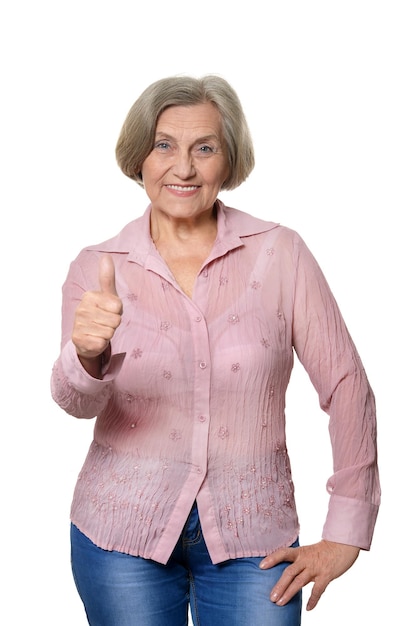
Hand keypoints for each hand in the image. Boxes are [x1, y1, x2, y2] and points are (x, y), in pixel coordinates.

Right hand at [72, 254, 122, 370]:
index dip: (117, 312)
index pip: (118, 306)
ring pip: (109, 332)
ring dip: (108, 334)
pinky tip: (94, 339)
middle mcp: (81, 309)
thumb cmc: (101, 313)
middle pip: (115, 320)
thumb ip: (107, 277)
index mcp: (89, 296)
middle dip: (113, 324)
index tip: (109, 311)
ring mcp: (78, 325)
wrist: (86, 337)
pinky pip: (102, 343)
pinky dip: (102, 344)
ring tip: (100, 330)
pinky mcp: (79, 340)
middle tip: (104, 323)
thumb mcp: (107, 295)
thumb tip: (106, 256)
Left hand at [259, 539, 359, 610]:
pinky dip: (313, 600)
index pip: (283, 553)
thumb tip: (287, 575)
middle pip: (289, 572)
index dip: (272, 558)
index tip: (261, 566)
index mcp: (300, 552)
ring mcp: (316, 567)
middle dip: (279, 585)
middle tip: (271, 597)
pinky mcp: (326, 575)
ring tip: (280, 603)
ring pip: (300, 582)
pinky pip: (318, 589)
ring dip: (289, 593)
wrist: (342, 545)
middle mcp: (306, 559)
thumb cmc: (323, 551)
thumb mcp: (308, 552)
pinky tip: (308, 608)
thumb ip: (298, 562)